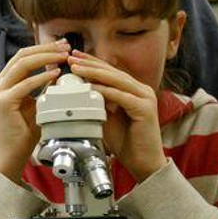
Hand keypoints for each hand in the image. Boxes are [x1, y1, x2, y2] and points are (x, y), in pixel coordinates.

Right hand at [0, 40, 68, 182]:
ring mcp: (0, 92)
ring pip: (23, 64)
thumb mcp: (37, 102)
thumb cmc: (25, 130)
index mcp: (5, 81)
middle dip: (46, 48)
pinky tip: (56, 74)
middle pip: (22, 55)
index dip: (44, 47)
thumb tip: (59, 71)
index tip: (63, 45)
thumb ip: (43, 87)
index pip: (24, 56)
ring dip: (45, 58)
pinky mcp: (4, 102)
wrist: (13, 152)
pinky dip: (42, 77)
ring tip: (63, 56)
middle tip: (66, 46)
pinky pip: (25, 84)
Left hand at [68, 51, 165, 181]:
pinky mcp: (145, 109)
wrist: (142, 162)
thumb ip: (95, 102)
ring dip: (94, 73)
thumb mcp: (104, 117)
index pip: (110, 71)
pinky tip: (90, 87)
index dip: (92, 62)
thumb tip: (76, 90)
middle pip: (112, 71)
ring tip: (76, 68)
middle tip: (72, 57)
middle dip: (90, 63)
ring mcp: (145, 98)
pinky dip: (104, 91)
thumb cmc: (124, 141)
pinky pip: (121, 96)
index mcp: (132, 90)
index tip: (74, 56)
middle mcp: (141, 90)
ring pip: (116, 80)